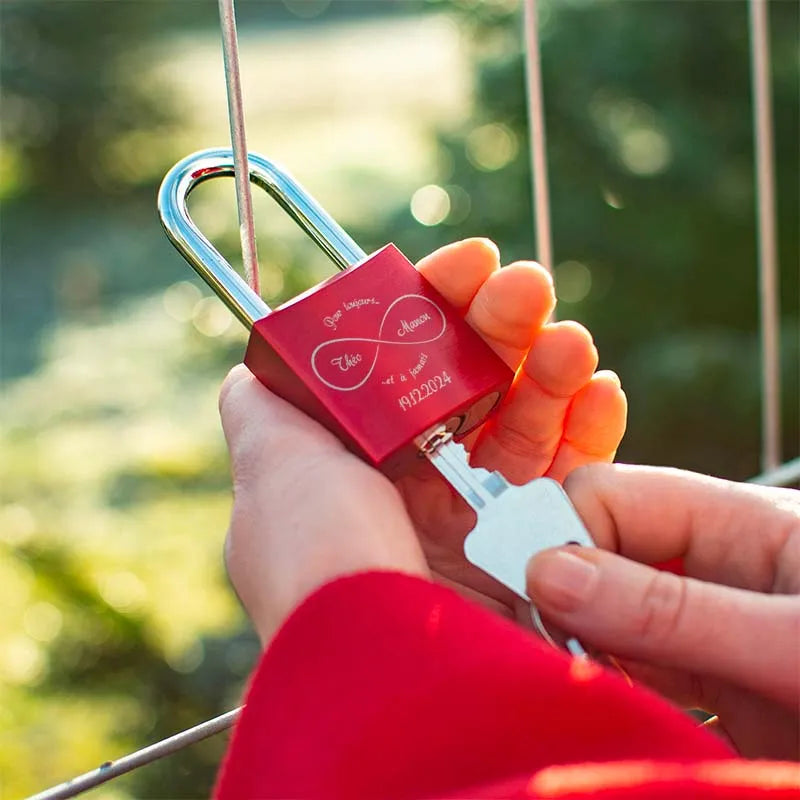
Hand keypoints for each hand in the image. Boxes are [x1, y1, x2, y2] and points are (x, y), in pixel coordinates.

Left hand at [220, 238, 626, 639]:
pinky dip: (591, 431)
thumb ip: (264, 407)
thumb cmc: (318, 557)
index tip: (468, 262)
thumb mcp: (268, 466)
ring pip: (528, 423)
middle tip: (524, 286)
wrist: (383, 670)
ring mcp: (478, 523)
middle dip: (499, 327)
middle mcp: (417, 489)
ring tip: (569, 341)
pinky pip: (576, 480)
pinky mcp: (537, 556)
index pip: (406, 363)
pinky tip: (598, 389)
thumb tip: (254, 363)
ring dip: (552, 369)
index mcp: (361, 460)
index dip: (436, 307)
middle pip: (473, 384)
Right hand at [526, 464, 799, 758]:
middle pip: (603, 555)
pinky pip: (637, 672)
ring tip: (567, 682)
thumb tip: (546, 573)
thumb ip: (670, 611)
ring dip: (580, 646)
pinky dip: (607, 686)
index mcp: (740, 524)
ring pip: (612, 617)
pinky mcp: (718, 687)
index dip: (564, 536)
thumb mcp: (788, 644)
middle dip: (564, 595)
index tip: (539, 597)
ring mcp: (714, 628)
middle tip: (552, 649)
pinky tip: (594, 707)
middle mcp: (720, 568)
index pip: (612, 498)